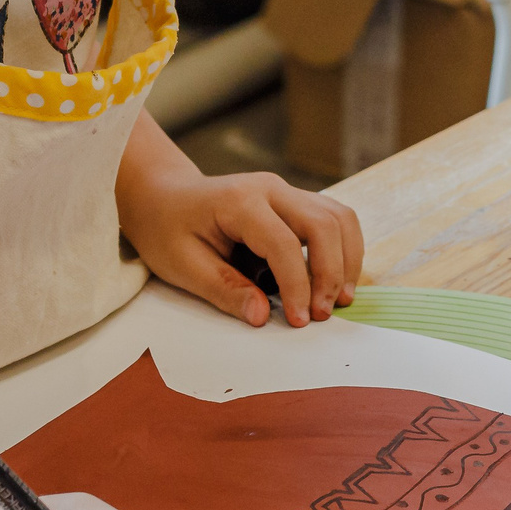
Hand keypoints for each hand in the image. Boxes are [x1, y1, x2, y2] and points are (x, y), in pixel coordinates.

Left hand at [122, 167, 362, 328]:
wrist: (164, 196)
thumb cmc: (167, 229)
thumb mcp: (182, 265)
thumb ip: (224, 289)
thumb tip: (262, 316)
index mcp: (239, 201)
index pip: (283, 244)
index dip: (297, 286)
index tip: (300, 321)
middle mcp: (270, 188)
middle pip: (323, 223)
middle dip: (331, 273)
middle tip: (323, 313)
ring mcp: (286, 191)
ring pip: (339, 216)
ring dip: (347, 259)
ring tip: (340, 299)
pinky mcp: (295, 201)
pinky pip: (333, 219)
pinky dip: (343, 249)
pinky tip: (334, 280)